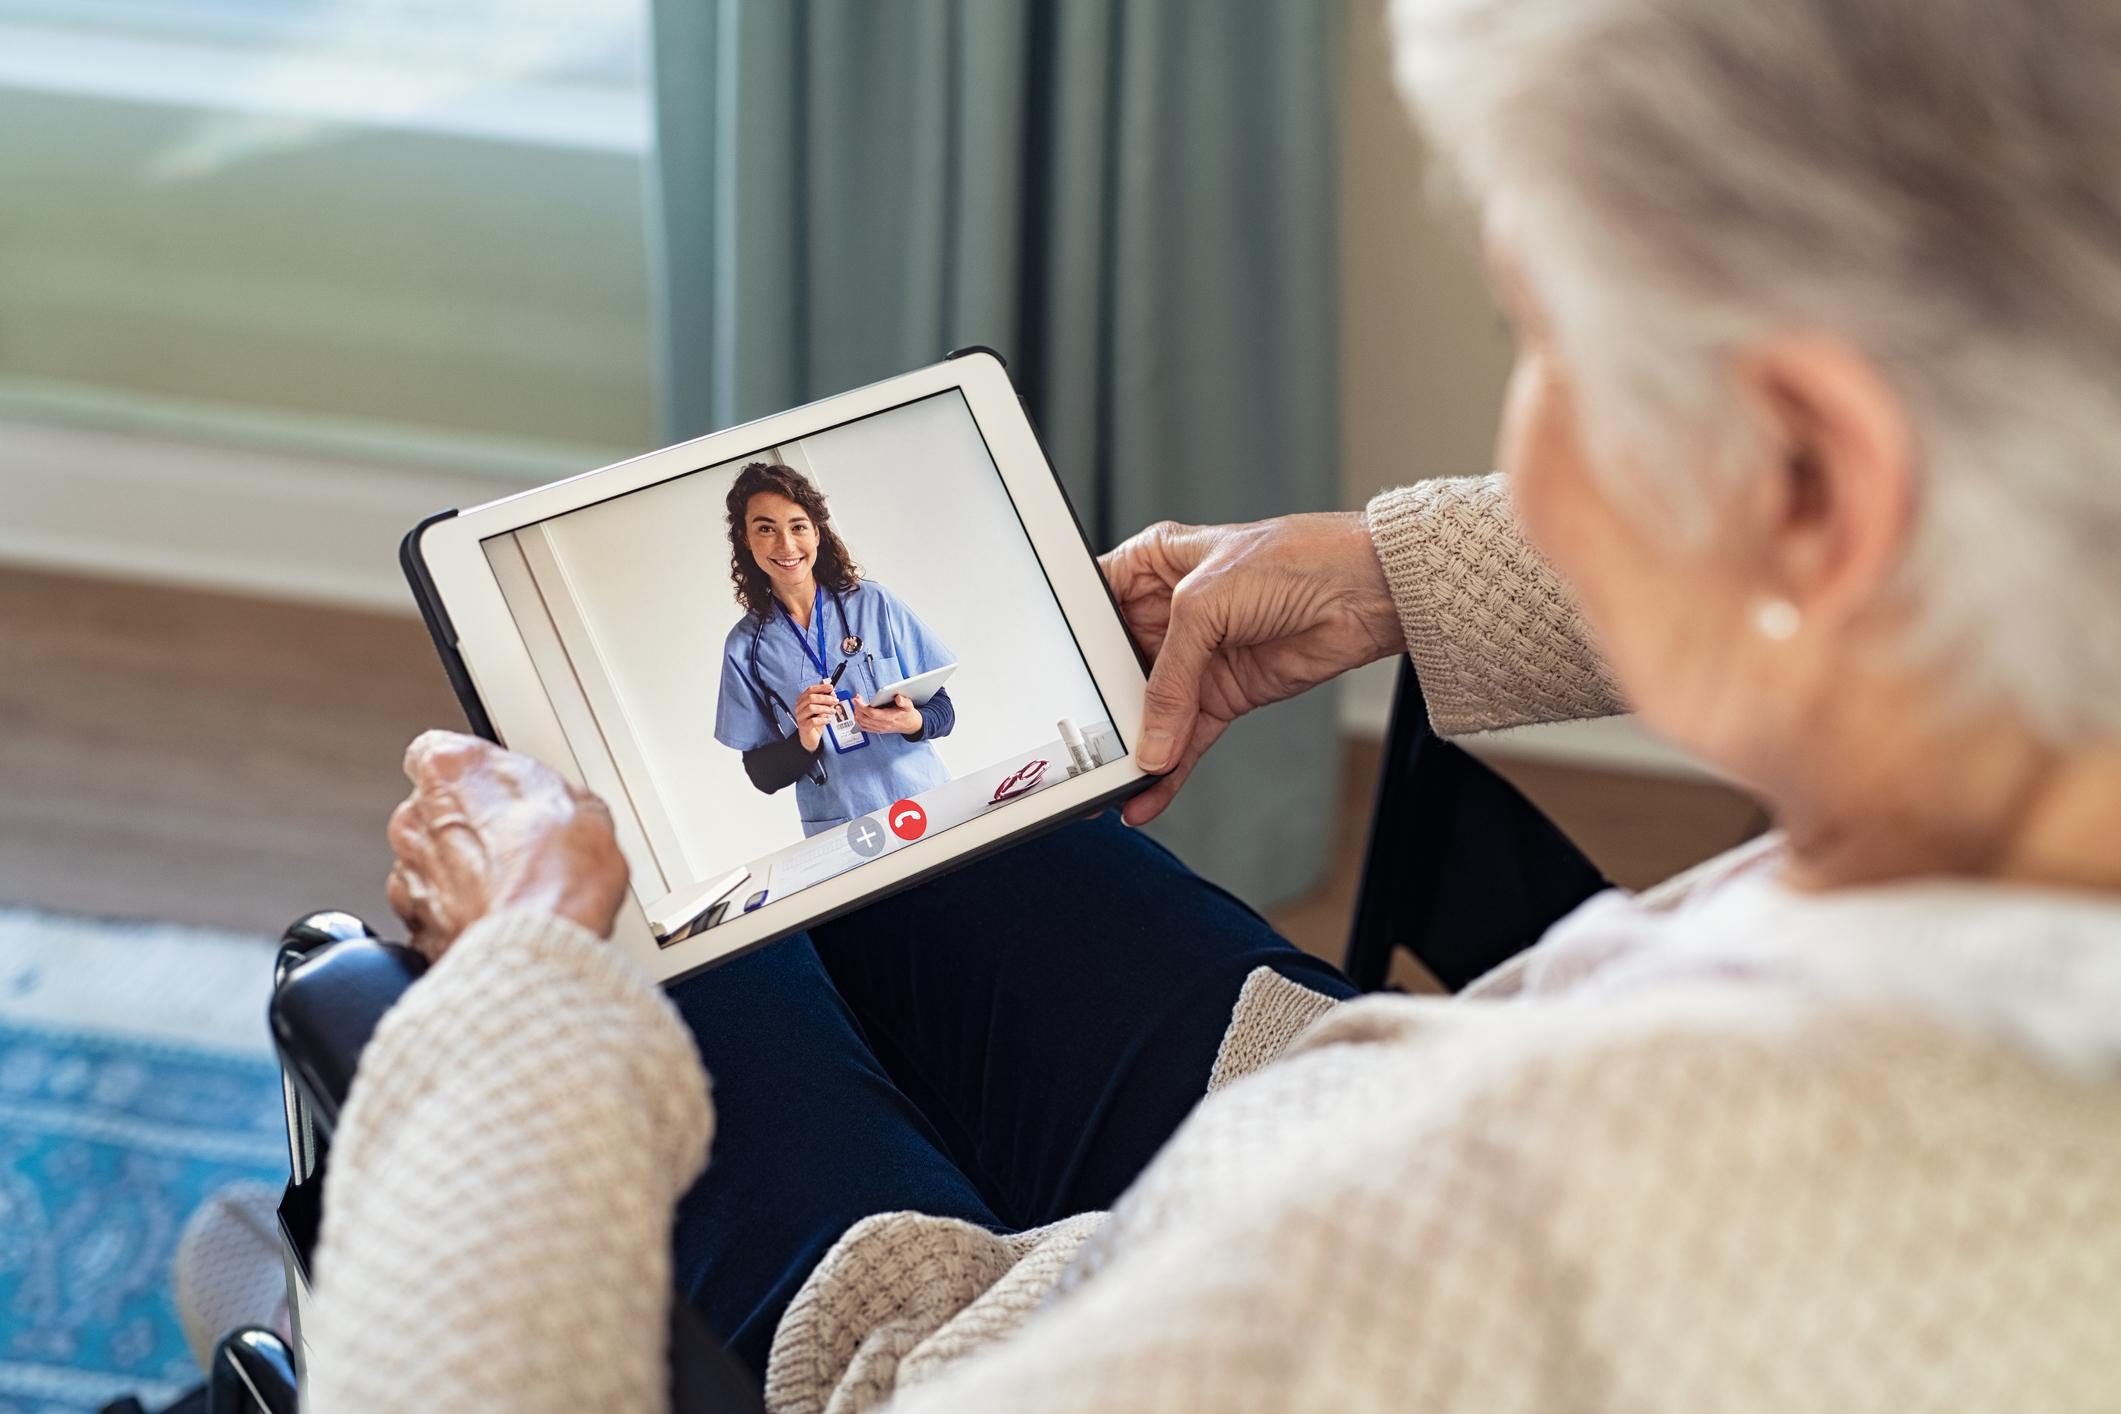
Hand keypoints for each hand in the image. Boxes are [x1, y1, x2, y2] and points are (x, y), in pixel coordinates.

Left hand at [384, 731, 629, 962]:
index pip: (438, 751)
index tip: (499, 788)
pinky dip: (455, 915)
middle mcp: (416, 817)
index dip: (473, 776)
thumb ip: (549, 794)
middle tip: (516, 842)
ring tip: (510, 888)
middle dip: (468, 826)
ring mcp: (409, 872)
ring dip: (460, 873)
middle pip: (433, 810)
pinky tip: (496, 917)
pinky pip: (431, 912)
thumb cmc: (557, 875)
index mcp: (450, 769)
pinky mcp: (414, 923)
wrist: (540, 942)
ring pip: (429, 863)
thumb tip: (564, 808)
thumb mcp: (585, 806)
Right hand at [794, 681, 841, 751]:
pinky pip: (813, 721)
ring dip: (825, 708)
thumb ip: (826, 702)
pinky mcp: (804, 726)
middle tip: (835, 700)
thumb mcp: (822, 710)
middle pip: (811, 698)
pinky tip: (828, 720)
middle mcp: (799, 707)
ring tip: (833, 711)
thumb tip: (833, 694)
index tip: (831, 688)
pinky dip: (823, 719)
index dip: (821, 687)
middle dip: (825, 698)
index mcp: (803, 701)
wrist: (810, 738)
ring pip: (811, 708)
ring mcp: (801, 717)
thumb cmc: (815, 723)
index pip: (810, 690)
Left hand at [851, 692, 922, 735]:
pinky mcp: (877, 730)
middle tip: (857, 699)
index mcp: (889, 718)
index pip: (871, 713)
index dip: (861, 706)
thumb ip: (904, 701)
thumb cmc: (907, 714)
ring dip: (857, 713)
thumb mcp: (909, 706)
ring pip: (862, 723)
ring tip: (857, 704)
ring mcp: (879, 728)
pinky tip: (859, 713)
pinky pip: (864, 727)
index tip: (856, 699)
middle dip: (857, 708)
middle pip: (864, 718)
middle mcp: (883, 725)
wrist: (910, 725)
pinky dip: (858, 720)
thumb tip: (898, 698)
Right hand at [1099, 512, 1406, 825]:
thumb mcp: (1206, 604)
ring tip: (1109, 786)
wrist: (1365, 592)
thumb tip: (1150, 740)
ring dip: (1133, 750)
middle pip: (1115, 671)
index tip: (1051, 693)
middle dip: (1100, 714)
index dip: (1071, 651)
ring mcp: (1196, 657)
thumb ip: (1170, 677)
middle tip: (1079, 754)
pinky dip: (1168, 771)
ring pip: (1150, 713)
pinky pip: (1184, 739)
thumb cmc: (1293, 560)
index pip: (1091, 612)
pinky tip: (1148, 793)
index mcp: (1151, 567)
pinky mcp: (1223, 694)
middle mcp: (1167, 613)